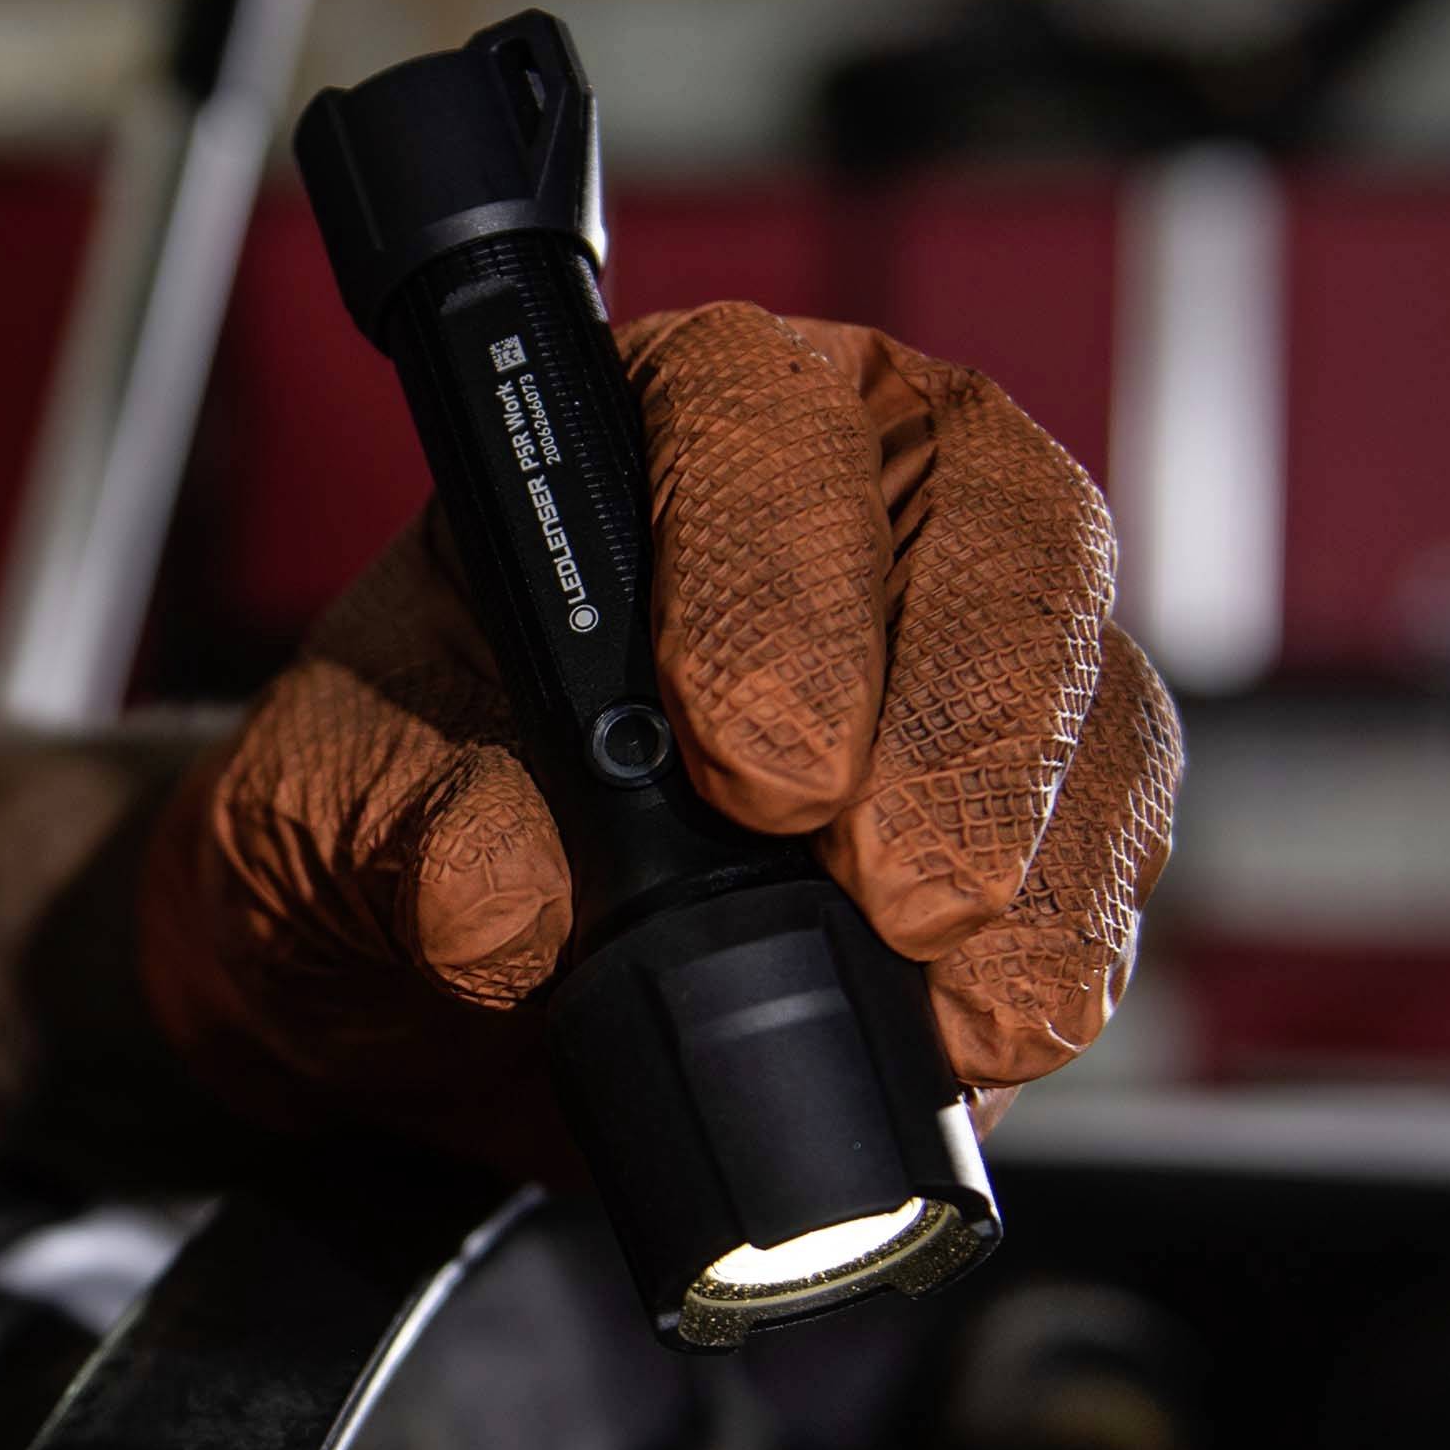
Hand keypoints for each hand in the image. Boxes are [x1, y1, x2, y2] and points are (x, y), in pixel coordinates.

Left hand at [138, 303, 1177, 1161]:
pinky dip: (1066, 949)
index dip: (787, 589)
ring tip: (949, 999)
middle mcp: (865, 494)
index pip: (773, 424)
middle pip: (1007, 538)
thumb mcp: (336, 808)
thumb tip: (505, 896)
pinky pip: (1113, 846)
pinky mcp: (1037, 807)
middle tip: (892, 901)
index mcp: (674, 419)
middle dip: (968, 733)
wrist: (421, 981)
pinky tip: (991, 1030)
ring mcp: (978, 648)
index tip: (749, 771)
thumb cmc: (391, 814)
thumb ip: (411, 825)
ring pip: (1095, 696)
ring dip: (1042, 861)